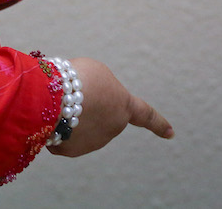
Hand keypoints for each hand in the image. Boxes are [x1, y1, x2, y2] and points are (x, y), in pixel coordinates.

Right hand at [48, 58, 173, 156]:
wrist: (58, 97)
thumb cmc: (80, 78)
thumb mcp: (97, 73)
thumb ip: (101, 90)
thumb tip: (86, 111)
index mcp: (125, 105)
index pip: (146, 115)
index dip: (158, 123)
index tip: (171, 133)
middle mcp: (113, 127)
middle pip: (99, 115)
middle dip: (86, 106)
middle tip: (70, 91)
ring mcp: (93, 142)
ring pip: (78, 125)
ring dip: (69, 114)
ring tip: (59, 101)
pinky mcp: (71, 150)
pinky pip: (62, 135)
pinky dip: (56, 127)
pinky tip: (50, 117)